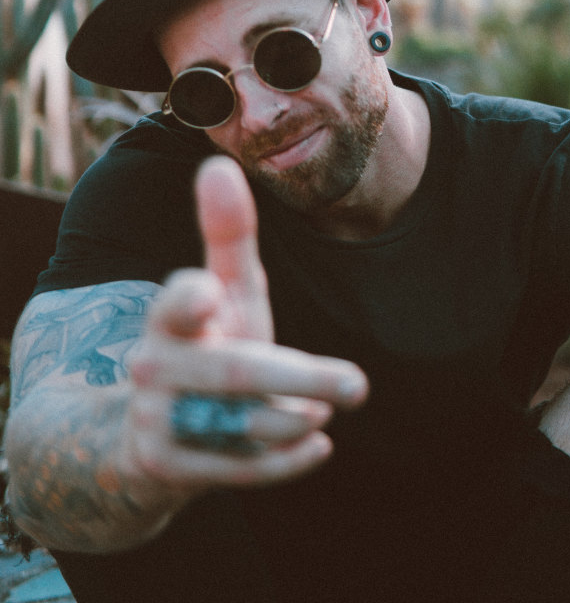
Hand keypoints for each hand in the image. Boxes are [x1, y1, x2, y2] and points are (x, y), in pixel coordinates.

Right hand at [123, 156, 367, 490]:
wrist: (149, 429)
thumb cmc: (208, 341)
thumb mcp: (223, 289)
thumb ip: (228, 232)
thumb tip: (217, 163)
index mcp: (170, 317)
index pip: (177, 303)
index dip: (189, 299)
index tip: (209, 291)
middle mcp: (155, 367)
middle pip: (234, 374)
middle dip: (299, 379)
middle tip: (358, 384)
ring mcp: (158, 420)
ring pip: (241, 425)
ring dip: (291, 418)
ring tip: (326, 408)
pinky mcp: (168, 468)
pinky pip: (235, 469)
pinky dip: (281, 461)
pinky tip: (318, 446)